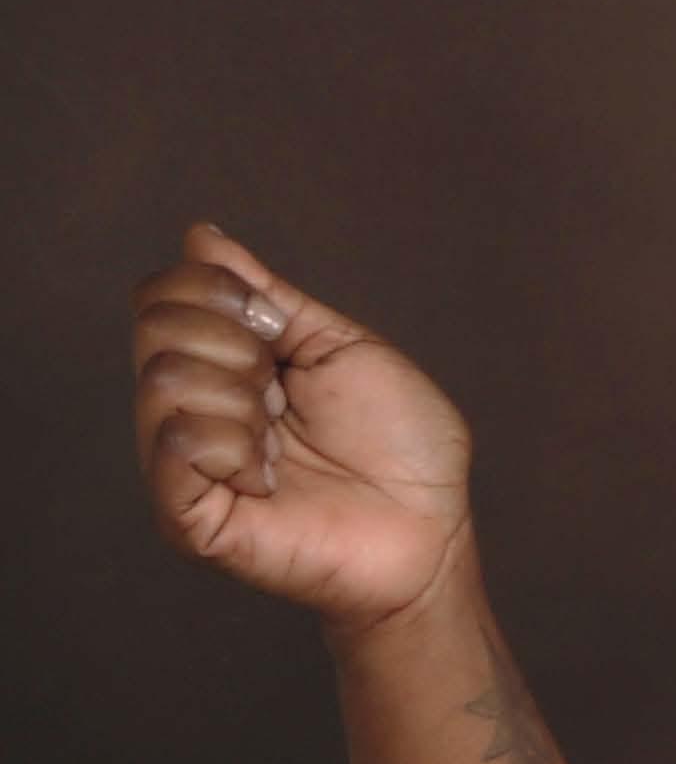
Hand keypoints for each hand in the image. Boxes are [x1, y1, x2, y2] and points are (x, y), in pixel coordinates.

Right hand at [130, 223, 479, 632]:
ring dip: (243, 400)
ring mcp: (185, 467)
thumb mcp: (339, 346)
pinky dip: (230, 444)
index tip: (278, 330)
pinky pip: (172, 449)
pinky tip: (267, 476)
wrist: (431, 527)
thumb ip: (268, 296)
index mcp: (223, 367)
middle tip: (284, 396)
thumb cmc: (401, 445)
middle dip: (239, 346)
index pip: (162, 298)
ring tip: (279, 444)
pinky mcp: (192, 519)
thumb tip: (200, 236)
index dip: (219, 292)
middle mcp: (191, 411)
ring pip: (163, 381)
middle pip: (156, 331)